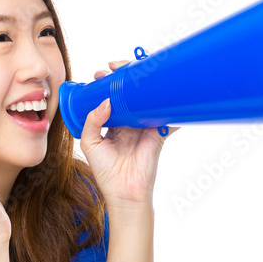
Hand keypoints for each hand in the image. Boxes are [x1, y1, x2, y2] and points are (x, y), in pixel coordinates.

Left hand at [80, 59, 180, 207]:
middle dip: (124, 76)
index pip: (111, 96)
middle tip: (115, 68)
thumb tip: (105, 101)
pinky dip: (172, 104)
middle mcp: (130, 120)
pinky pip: (168, 116)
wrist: (125, 193)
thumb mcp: (90, 144)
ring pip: (148, 98)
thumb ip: (93, 121)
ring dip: (145, 83)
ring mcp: (145, 125)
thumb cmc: (106, 171)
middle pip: (131, 92)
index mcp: (113, 122)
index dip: (107, 82)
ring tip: (137, 70)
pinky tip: (167, 89)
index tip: (101, 73)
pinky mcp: (159, 132)